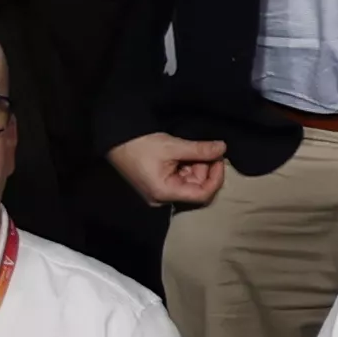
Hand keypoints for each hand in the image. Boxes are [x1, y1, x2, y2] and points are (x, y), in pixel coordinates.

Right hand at [111, 134, 230, 209]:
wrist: (114, 138)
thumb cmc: (140, 144)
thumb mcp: (173, 146)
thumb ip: (200, 150)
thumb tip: (223, 148)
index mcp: (165, 193)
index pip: (202, 195)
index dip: (216, 178)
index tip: (220, 159)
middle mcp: (162, 198)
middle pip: (196, 188)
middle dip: (205, 169)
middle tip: (207, 150)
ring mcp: (159, 191)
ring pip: (188, 182)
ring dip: (196, 166)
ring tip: (193, 148)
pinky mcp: (157, 183)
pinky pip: (178, 178)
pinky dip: (186, 165)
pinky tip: (184, 152)